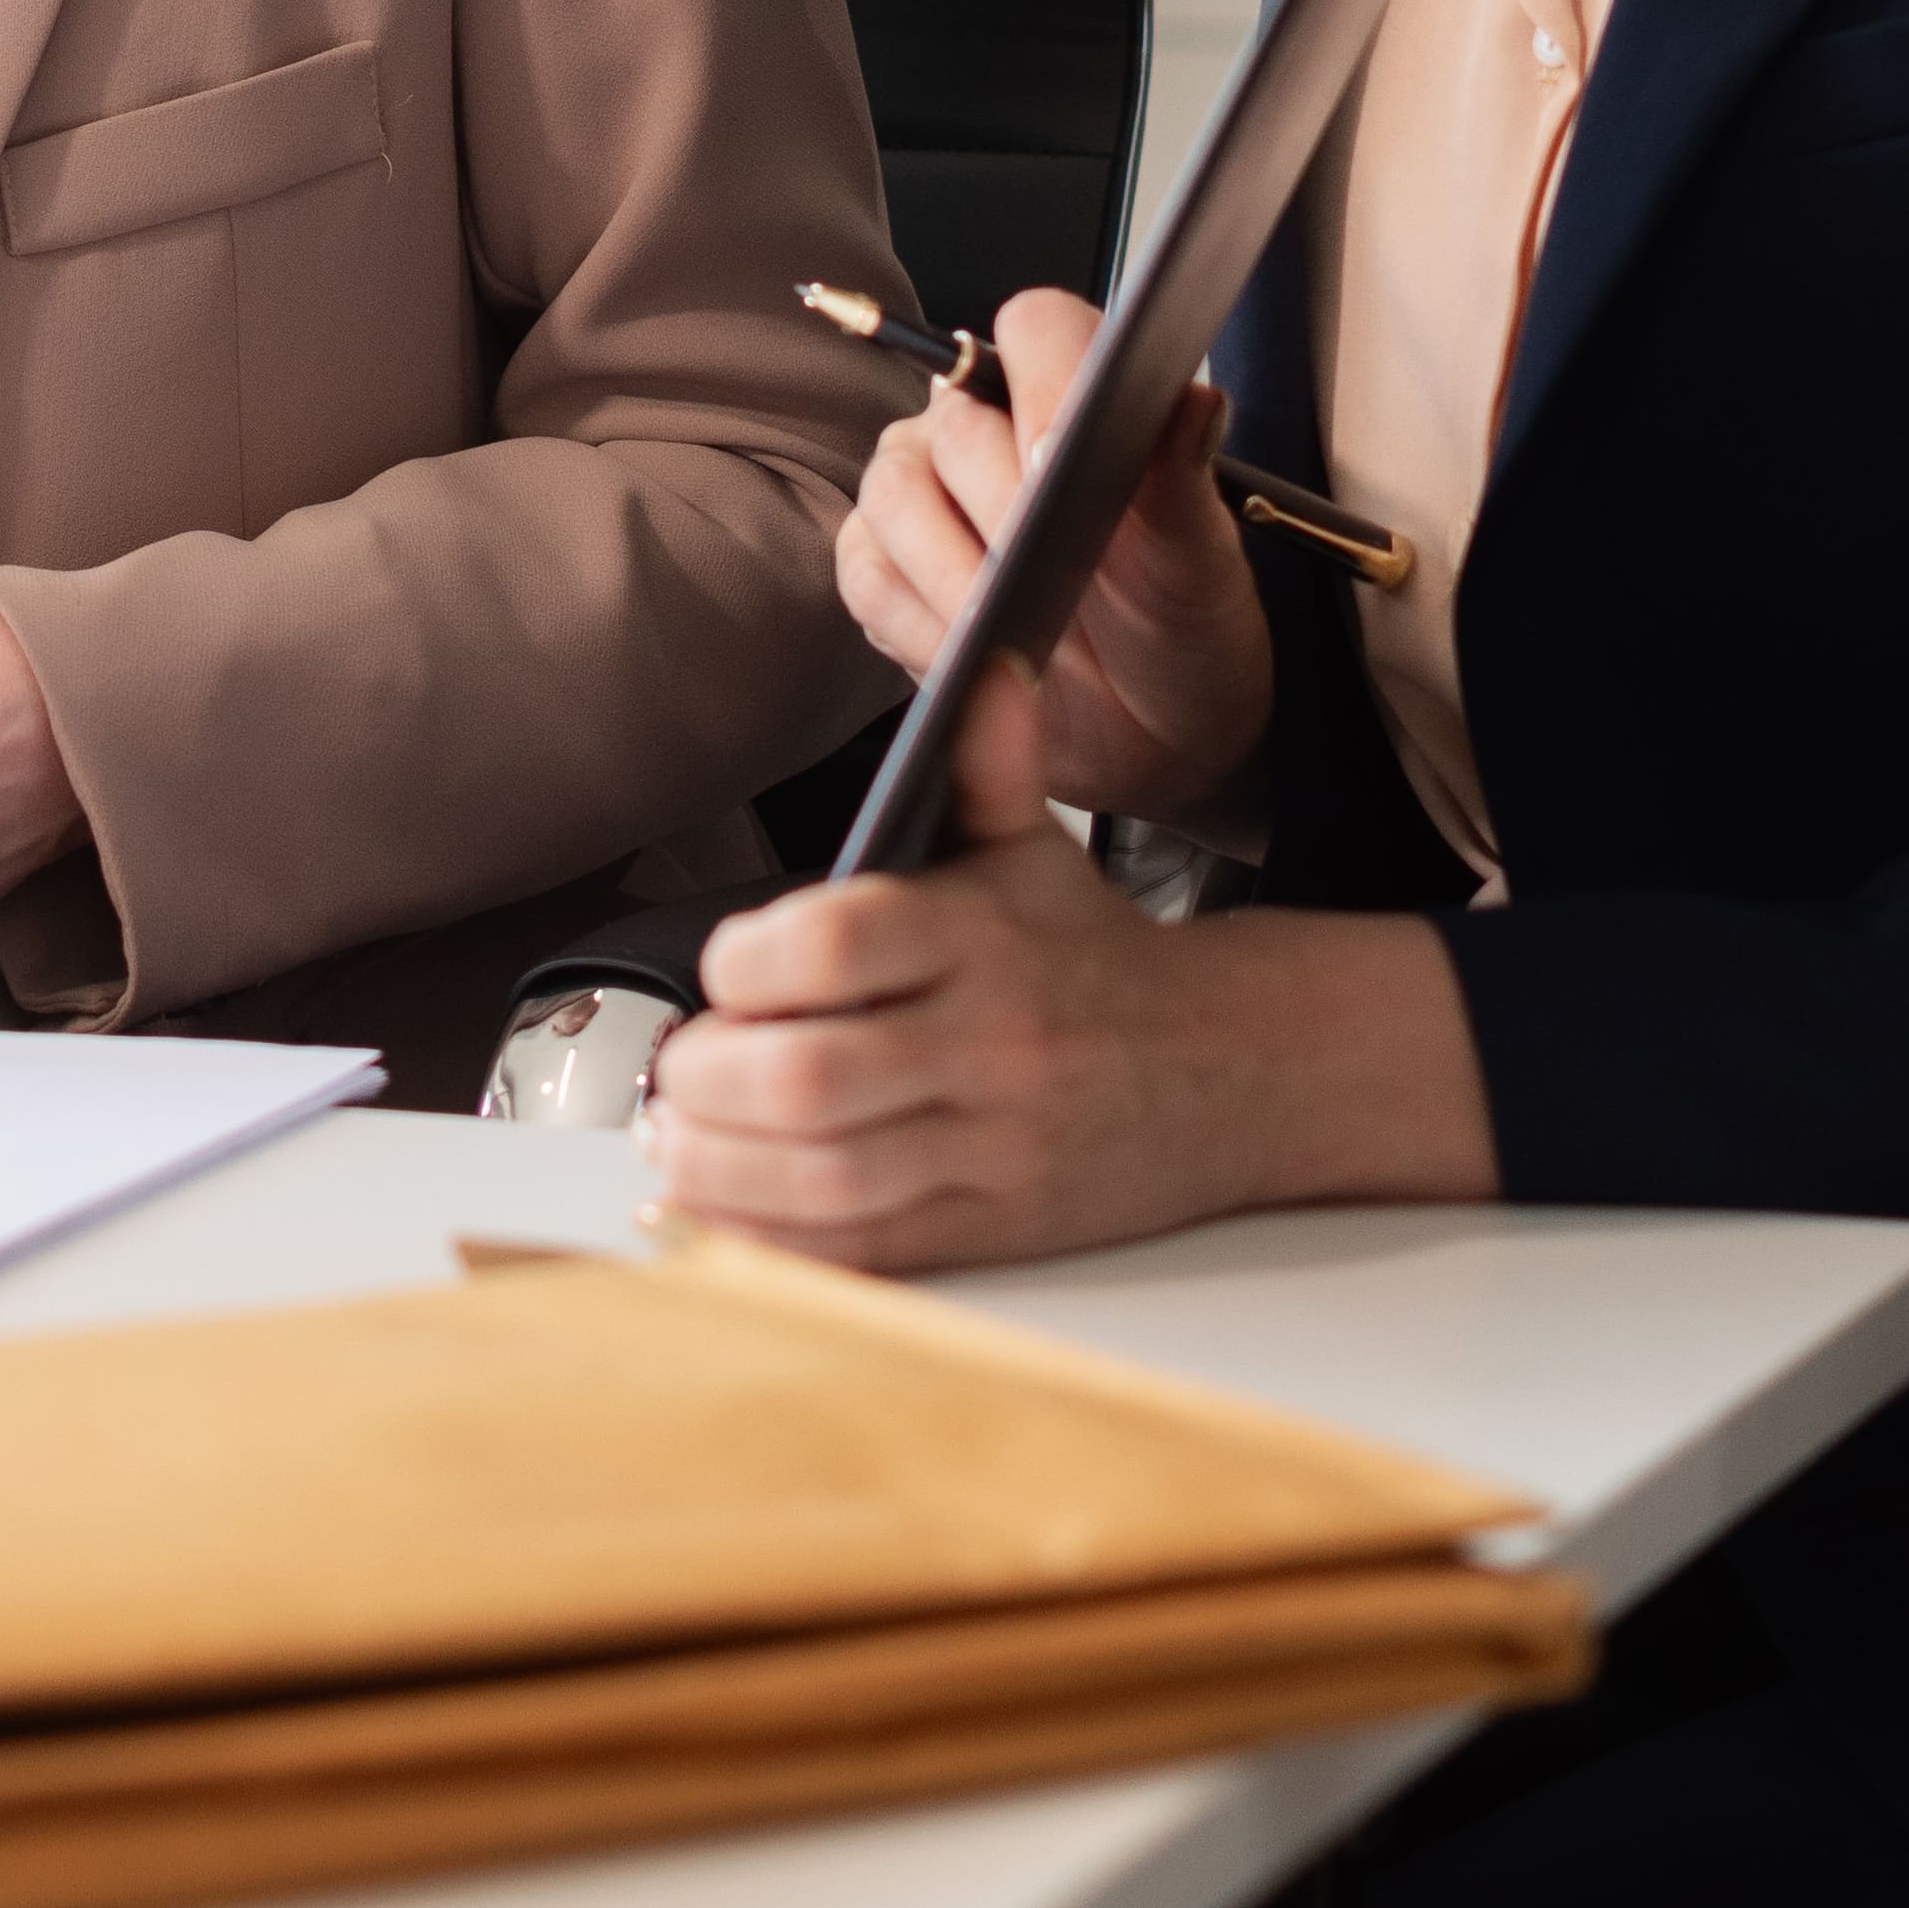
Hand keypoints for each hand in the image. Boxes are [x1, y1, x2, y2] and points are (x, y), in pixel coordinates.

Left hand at [641, 665, 1492, 1271]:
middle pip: (808, 1078)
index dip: (744, 962)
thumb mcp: (1035, 845)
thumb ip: (987, 756)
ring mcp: (991, 1147)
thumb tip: (985, 657)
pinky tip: (726, 1204)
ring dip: (720, 1167)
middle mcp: (988, 1045)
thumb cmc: (1090, 955)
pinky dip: (770, 1241)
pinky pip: (859, 1251)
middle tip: (680, 1069)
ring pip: (824, 1179)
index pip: (833, 942)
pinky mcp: (991, 1227)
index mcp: (983, 938)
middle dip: (709, 1081)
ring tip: (681, 1138)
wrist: (1228, 1069)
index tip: (724, 968)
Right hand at [837, 286, 1270, 824]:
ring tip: (1020, 628)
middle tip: (1062, 583)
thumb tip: (1194, 401)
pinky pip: (867, 574)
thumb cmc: (1181, 628)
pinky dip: (921, 624)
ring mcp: (920, 490)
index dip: (1044, 388)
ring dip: (959, 579)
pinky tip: (975, 652)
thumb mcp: (1200, 567)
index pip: (1035, 327)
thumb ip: (1185, 482)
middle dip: (1008, 518)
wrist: (1147, 732)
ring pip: (894, 496)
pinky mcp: (879, 564)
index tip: (1063, 470)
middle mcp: (985, 422)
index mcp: (1077, 389)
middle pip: (956, 427)